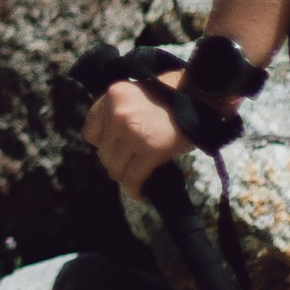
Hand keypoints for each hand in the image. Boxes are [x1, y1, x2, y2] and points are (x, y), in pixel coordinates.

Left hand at [83, 78, 188, 197]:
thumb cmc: (168, 99)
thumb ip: (118, 115)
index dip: (103, 144)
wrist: (198, 100)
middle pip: (103, 153)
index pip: (91, 132)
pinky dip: (133, 189)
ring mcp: (132, 132)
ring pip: (115, 167)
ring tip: (133, 179)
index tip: (115, 148)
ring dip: (123, 177)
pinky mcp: (150, 149)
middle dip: (115, 163)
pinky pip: (133, 177)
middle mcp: (118, 113)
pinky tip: (137, 193)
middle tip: (128, 165)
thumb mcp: (134, 97)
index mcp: (112, 96)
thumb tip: (109, 146)